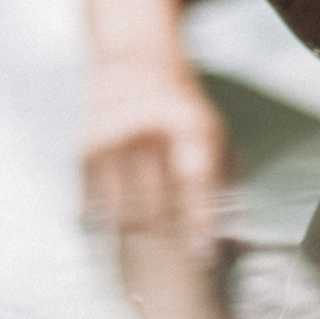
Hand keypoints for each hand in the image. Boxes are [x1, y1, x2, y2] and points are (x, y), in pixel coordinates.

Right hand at [80, 64, 233, 253]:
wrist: (135, 62)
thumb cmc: (182, 109)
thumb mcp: (216, 135)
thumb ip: (227, 185)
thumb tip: (234, 239)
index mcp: (189, 127)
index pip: (194, 179)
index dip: (198, 218)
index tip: (202, 253)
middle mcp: (147, 132)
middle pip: (153, 203)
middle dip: (165, 238)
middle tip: (173, 256)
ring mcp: (112, 142)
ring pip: (120, 211)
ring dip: (135, 235)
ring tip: (147, 245)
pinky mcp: (86, 151)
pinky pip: (93, 205)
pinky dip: (107, 223)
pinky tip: (119, 225)